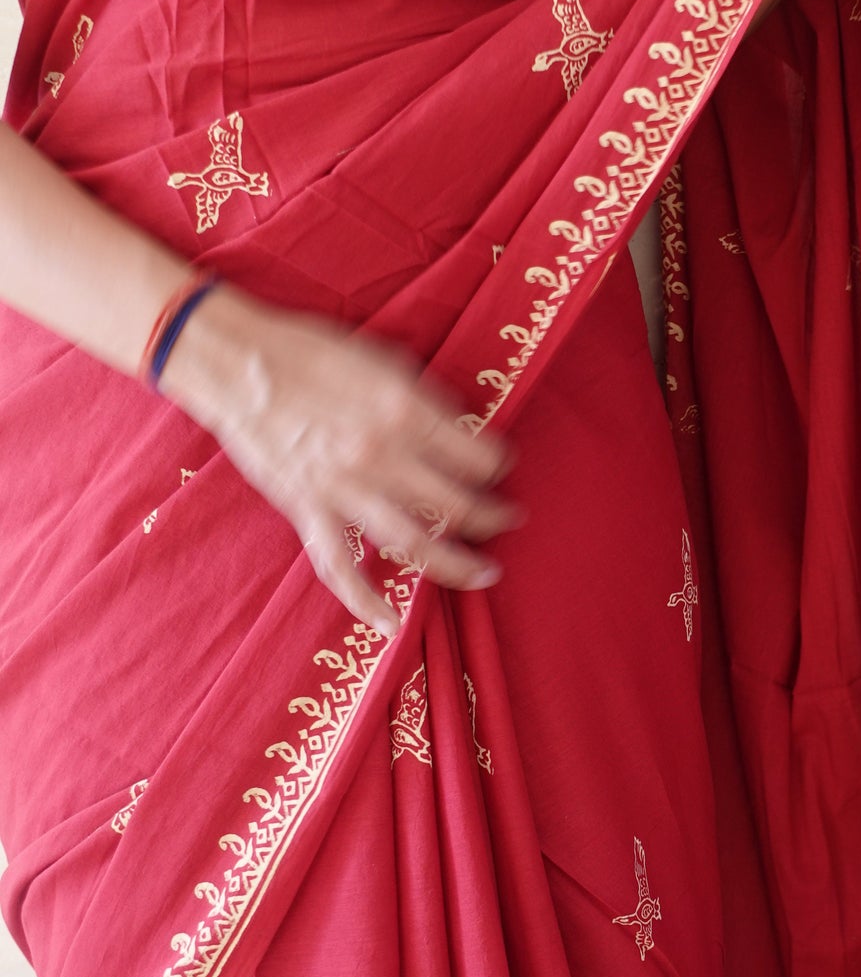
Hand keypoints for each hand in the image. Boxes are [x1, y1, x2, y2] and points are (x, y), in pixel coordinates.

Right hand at [161, 286, 518, 636]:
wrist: (237, 364)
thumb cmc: (309, 351)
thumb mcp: (382, 358)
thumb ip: (422, 398)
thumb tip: (456, 428)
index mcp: (405, 410)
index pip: (476, 454)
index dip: (499, 463)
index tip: (502, 465)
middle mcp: (382, 455)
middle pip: (457, 504)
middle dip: (493, 516)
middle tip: (507, 520)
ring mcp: (344, 489)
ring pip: (414, 542)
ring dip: (457, 564)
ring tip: (485, 574)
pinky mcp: (308, 510)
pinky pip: (340, 568)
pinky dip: (366, 601)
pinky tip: (393, 625)